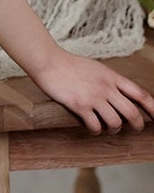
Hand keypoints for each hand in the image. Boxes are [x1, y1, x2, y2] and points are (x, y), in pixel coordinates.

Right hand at [32, 48, 153, 134]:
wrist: (49, 61)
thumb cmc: (69, 64)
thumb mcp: (96, 67)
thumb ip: (108, 79)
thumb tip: (118, 91)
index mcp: (111, 77)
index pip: (139, 93)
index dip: (152, 107)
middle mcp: (106, 88)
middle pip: (131, 112)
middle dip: (137, 125)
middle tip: (135, 128)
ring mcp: (94, 97)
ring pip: (115, 123)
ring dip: (114, 129)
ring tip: (108, 127)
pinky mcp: (80, 105)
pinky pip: (95, 126)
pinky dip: (96, 130)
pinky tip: (92, 127)